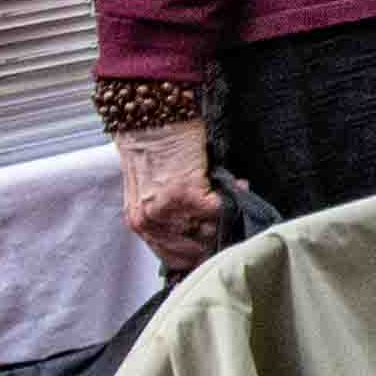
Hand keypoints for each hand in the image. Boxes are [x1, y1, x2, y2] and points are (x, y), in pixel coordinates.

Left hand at [116, 119, 225, 269]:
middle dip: (216, 236)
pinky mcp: (187, 195)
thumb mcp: (152, 191)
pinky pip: (220, 210)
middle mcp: (150, 222)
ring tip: (233, 195)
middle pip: (194, 251)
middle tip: (230, 219)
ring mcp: (167, 211)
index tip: (219, 241)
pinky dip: (234, 196)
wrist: (150, 118)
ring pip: (210, 232)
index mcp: (140, 224)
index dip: (200, 251)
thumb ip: (170, 216)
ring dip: (227, 216)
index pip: (175, 257)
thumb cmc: (153, 148)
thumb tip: (203, 231)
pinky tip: (236, 184)